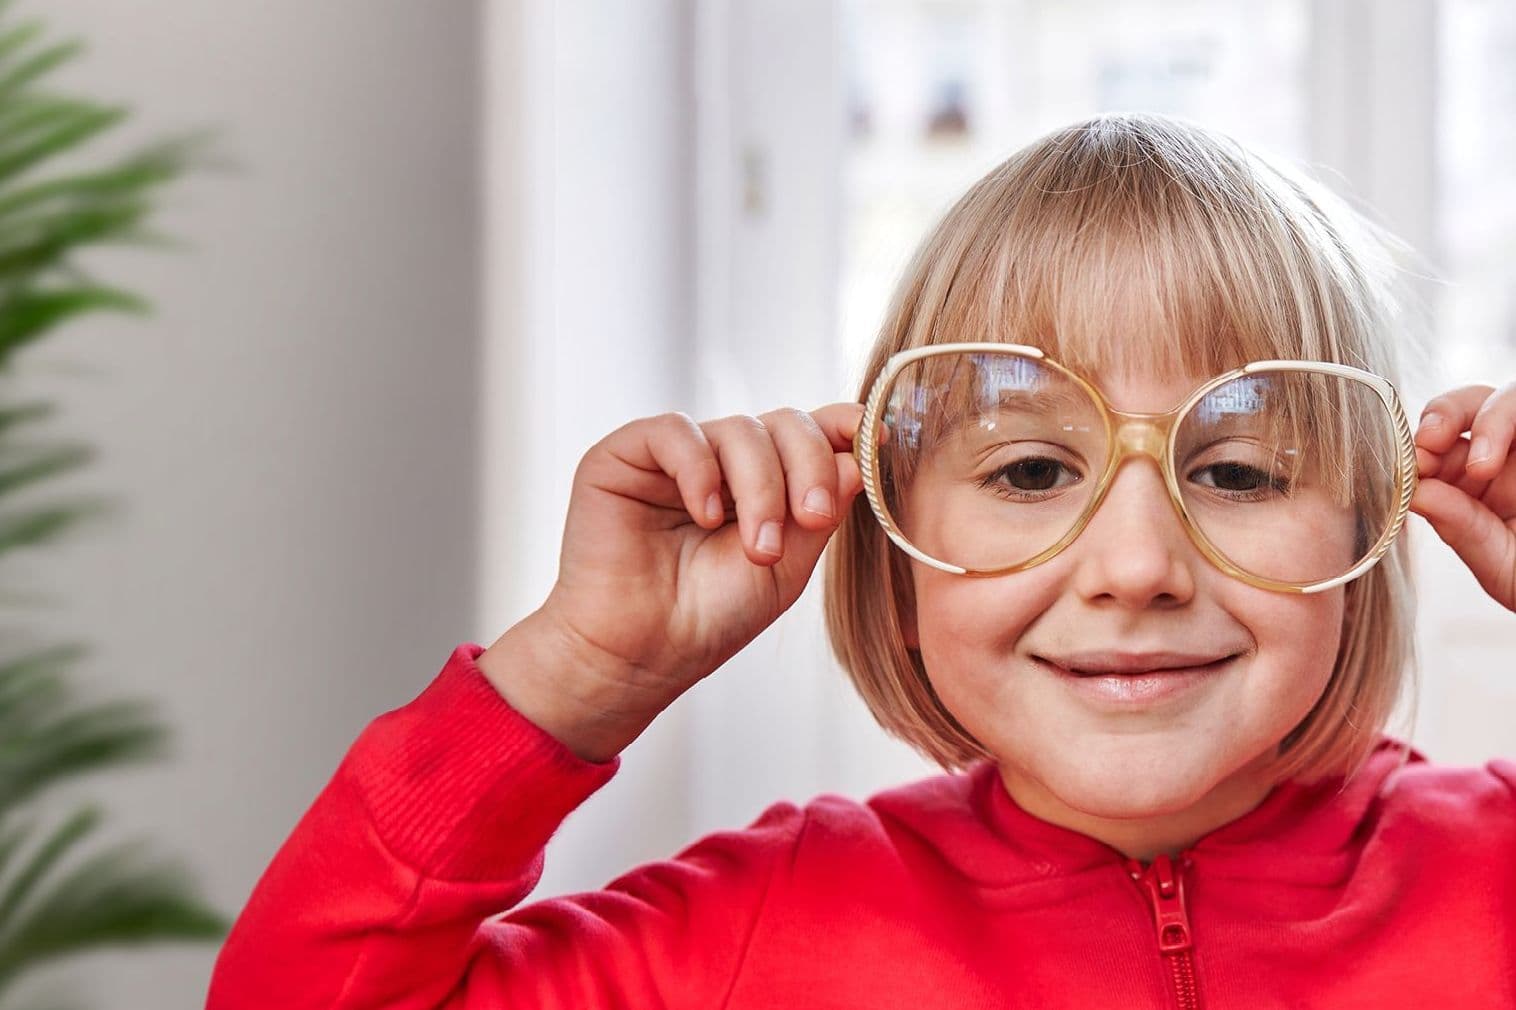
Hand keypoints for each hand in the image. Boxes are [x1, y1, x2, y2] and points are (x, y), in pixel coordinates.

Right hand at [535, 402, 866, 706]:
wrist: (641, 654)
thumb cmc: (709, 617)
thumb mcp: (788, 566)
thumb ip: (822, 507)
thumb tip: (860, 454)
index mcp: (763, 482)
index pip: (809, 433)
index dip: (842, 427)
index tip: (872, 439)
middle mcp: (722, 460)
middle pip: (783, 424)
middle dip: (808, 467)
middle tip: (812, 517)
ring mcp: (675, 456)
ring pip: (738, 429)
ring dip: (760, 487)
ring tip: (757, 549)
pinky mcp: (625, 454)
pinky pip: (675, 431)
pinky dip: (700, 469)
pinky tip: (706, 514)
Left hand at [1410, 382, 1515, 611]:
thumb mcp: (1500, 563)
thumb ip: (1461, 528)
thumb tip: (1416, 493)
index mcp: (1477, 480)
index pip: (1441, 441)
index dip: (1422, 442)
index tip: (1414, 464)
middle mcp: (1508, 455)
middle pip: (1474, 402)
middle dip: (1446, 413)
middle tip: (1431, 444)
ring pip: (1512, 396)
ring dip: (1492, 420)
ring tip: (1482, 467)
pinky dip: (1514, 419)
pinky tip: (1503, 462)